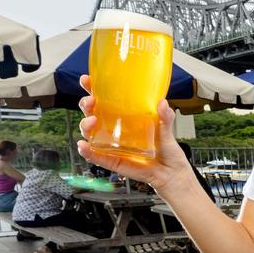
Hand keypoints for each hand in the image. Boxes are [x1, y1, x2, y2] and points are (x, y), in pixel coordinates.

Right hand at [76, 74, 194, 192]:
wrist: (170, 172)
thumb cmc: (166, 148)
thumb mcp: (166, 129)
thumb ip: (165, 117)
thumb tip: (163, 103)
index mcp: (124, 116)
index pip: (104, 99)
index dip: (93, 89)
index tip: (87, 80)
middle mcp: (114, 129)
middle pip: (92, 113)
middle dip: (86, 105)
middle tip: (91, 101)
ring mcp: (111, 145)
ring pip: (90, 133)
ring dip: (85, 126)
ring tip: (91, 122)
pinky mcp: (112, 160)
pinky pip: (95, 156)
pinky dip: (86, 151)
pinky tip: (83, 146)